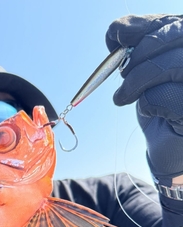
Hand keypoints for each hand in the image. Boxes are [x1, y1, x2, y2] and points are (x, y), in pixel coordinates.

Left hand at [106, 14, 182, 182]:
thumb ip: (137, 47)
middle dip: (136, 56)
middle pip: (170, 37)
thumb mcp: (146, 71)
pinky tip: (148, 110)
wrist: (169, 147)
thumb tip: (116, 31)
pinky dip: (147, 102)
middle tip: (122, 76)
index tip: (113, 36)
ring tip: (122, 96)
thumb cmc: (160, 105)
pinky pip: (164, 96)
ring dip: (135, 81)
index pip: (167, 22)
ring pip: (166, 65)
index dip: (138, 25)